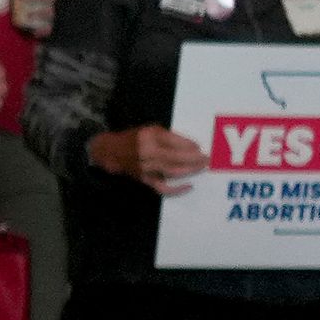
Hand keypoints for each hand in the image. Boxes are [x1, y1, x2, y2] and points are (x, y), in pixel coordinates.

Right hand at [89, 125, 205, 194]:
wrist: (111, 152)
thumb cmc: (134, 138)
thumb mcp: (150, 130)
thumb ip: (168, 136)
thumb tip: (191, 146)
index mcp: (149, 137)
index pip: (173, 141)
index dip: (188, 145)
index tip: (199, 147)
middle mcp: (147, 152)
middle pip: (175, 156)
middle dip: (194, 158)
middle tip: (208, 158)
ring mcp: (146, 168)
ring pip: (172, 171)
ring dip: (190, 169)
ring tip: (202, 167)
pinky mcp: (146, 180)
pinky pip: (163, 187)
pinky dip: (177, 189)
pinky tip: (189, 186)